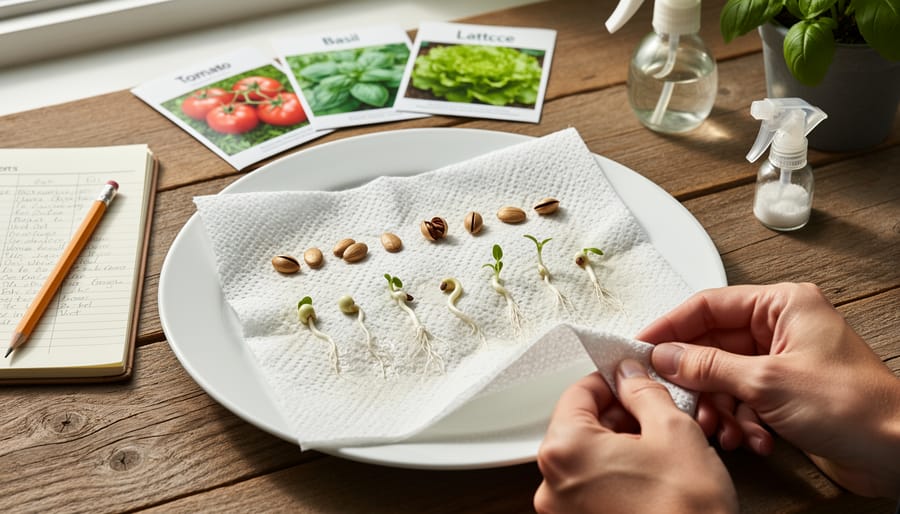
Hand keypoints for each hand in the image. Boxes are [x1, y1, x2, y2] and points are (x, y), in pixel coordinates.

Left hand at [535, 360, 736, 513]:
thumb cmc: (686, 511)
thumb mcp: (673, 430)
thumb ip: (644, 393)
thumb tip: (631, 377)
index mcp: (565, 450)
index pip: (578, 393)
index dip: (610, 380)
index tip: (630, 378)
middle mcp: (552, 484)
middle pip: (580, 426)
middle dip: (618, 415)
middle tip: (653, 412)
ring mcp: (563, 511)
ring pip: (588, 457)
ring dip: (620, 445)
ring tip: (659, 447)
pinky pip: (592, 486)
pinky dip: (616, 473)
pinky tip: (650, 474)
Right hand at [639, 283, 899, 497]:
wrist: (898, 451)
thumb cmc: (854, 406)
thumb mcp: (767, 382)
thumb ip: (709, 366)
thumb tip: (665, 356)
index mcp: (782, 305)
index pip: (709, 305)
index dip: (671, 326)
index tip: (640, 346)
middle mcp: (781, 328)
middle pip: (713, 345)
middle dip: (697, 379)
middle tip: (674, 398)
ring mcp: (783, 361)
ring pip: (725, 377)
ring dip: (719, 407)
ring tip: (722, 430)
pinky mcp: (786, 392)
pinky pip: (744, 399)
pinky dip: (742, 421)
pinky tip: (752, 440)